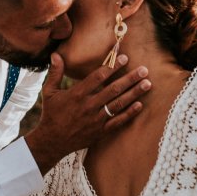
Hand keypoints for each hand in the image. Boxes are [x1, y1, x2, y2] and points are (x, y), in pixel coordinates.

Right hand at [25, 53, 150, 172]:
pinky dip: (129, 113)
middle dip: (130, 78)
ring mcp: (96, 120)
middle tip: (144, 70)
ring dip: (134, 93)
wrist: (52, 141)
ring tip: (147, 84)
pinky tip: (140, 105)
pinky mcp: (100, 131)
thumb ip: (55, 72)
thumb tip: (55, 54)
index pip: (98, 76)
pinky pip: (118, 121)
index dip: (112, 66)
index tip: (124, 58)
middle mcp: (89, 106)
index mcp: (77, 94)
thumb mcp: (49, 91)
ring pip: (119, 104)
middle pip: (113, 89)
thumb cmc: (51, 114)